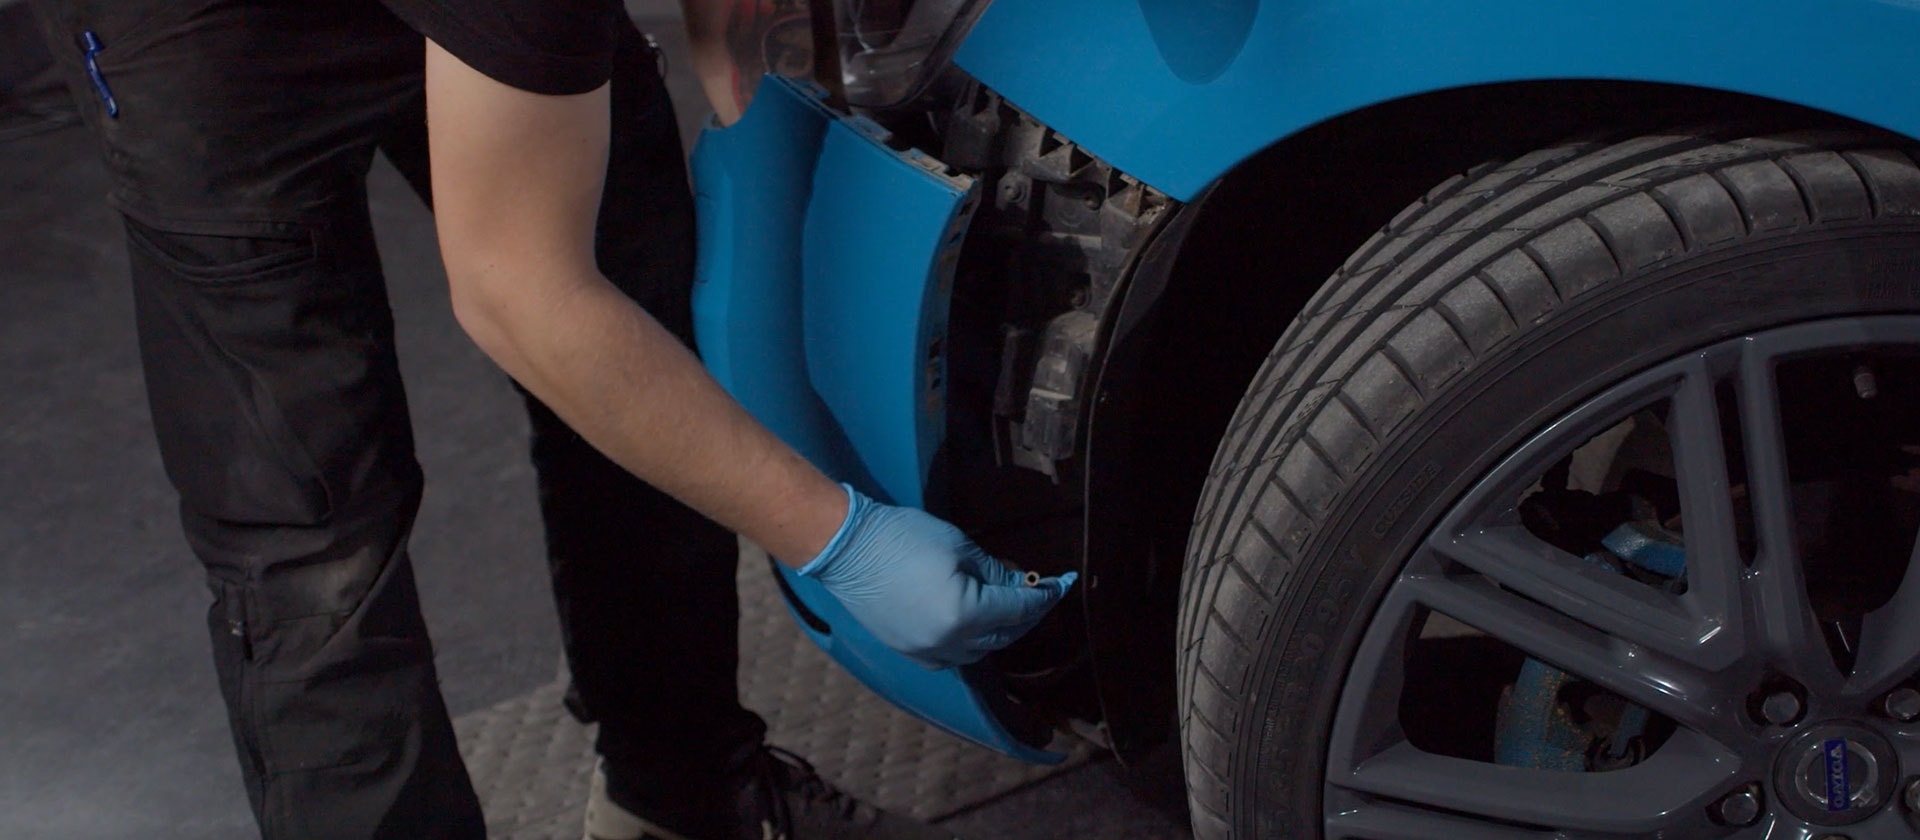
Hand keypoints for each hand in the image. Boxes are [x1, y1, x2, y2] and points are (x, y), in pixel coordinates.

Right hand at [797, 484, 1077, 667]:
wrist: (846, 548)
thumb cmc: (902, 536)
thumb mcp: (959, 545)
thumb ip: (993, 571)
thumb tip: (1018, 584)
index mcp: (964, 612)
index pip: (1018, 610)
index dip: (1044, 597)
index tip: (1060, 585)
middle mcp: (947, 641)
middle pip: (1003, 635)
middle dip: (1026, 616)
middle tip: (1039, 594)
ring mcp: (925, 652)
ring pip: (979, 650)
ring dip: (998, 631)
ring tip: (1008, 607)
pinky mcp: (908, 652)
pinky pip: (951, 656)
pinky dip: (969, 642)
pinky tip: (974, 623)